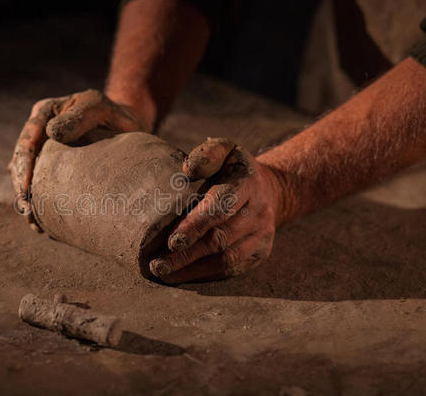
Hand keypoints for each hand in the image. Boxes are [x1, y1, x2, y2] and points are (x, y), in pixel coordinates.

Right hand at [8, 89, 146, 224]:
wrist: (125, 123)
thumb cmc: (113, 113)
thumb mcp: (98, 107)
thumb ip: (78, 117)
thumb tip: (52, 133)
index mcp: (44, 113)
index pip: (27, 140)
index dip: (24, 165)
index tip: (26, 189)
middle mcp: (38, 131)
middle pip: (22, 162)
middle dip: (22, 189)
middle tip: (28, 212)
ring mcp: (44, 150)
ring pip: (28, 176)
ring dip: (28, 200)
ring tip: (34, 224)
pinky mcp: (52, 167)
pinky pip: (41, 185)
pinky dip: (41, 204)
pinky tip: (43, 224)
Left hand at [149, 138, 283, 283]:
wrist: (268, 189)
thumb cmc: (232, 169)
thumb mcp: (224, 150)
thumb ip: (207, 155)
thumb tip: (187, 169)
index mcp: (247, 183)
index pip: (221, 206)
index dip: (195, 225)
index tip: (172, 240)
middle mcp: (259, 211)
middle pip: (220, 238)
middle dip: (187, 254)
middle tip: (157, 264)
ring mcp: (262, 235)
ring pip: (226, 259)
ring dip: (192, 269)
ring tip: (164, 273)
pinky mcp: (260, 253)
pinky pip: (231, 269)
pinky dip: (205, 275)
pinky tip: (182, 276)